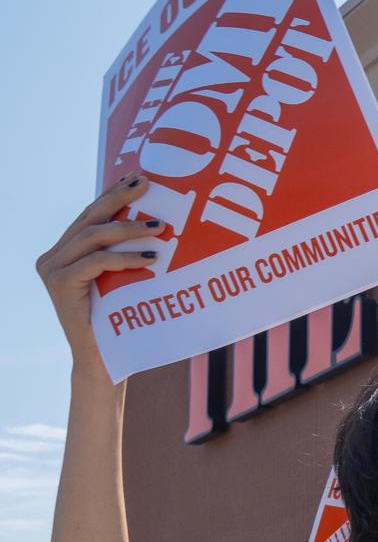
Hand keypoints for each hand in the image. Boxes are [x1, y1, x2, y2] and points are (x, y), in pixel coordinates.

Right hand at [36, 176, 162, 373]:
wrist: (104, 363)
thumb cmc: (121, 323)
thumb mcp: (123, 280)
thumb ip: (124, 255)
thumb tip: (158, 224)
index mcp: (64, 253)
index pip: (90, 216)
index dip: (111, 195)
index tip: (136, 178)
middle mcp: (52, 257)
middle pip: (89, 219)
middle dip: (118, 198)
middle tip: (147, 184)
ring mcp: (52, 270)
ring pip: (93, 237)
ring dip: (129, 229)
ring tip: (161, 226)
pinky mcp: (59, 284)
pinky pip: (96, 262)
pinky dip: (125, 257)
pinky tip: (151, 258)